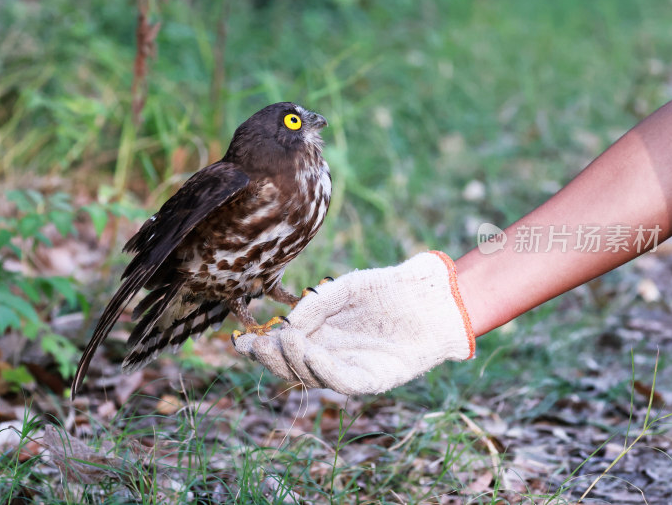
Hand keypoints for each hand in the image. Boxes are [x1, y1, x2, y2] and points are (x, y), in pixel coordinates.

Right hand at [233, 251, 474, 394]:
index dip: (260, 348)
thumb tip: (286, 324)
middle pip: (293, 368)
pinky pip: (345, 380)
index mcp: (321, 338)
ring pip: (314, 377)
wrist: (431, 295)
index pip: (284, 350)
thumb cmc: (389, 290)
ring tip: (283, 340)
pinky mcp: (376, 378)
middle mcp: (333, 358)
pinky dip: (323, 369)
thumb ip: (316, 304)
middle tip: (256, 344)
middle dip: (271, 358)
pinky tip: (309, 352)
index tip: (240, 340)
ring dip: (294, 362)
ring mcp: (353, 369)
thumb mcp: (344, 289)